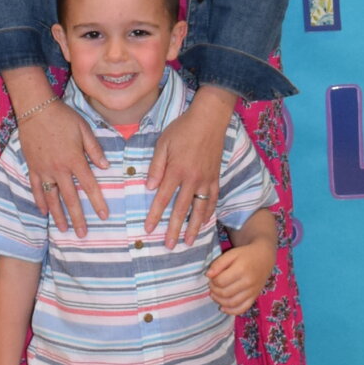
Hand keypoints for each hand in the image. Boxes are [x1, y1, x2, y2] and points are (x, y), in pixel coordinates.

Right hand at [16, 95, 107, 236]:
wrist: (35, 108)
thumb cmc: (63, 116)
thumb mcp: (84, 129)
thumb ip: (94, 149)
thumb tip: (106, 167)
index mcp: (74, 159)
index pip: (89, 185)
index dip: (98, 202)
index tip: (104, 216)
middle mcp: (59, 169)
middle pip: (70, 198)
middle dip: (78, 218)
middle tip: (82, 234)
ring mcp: (44, 169)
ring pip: (52, 198)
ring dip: (58, 215)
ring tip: (63, 230)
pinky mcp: (32, 167)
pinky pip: (36, 188)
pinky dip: (40, 201)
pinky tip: (44, 212)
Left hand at [146, 87, 232, 246]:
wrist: (210, 118)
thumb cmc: (183, 129)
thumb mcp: (163, 143)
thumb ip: (156, 166)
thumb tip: (150, 187)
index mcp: (176, 171)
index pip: (162, 198)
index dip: (154, 215)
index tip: (147, 229)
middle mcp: (192, 179)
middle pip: (181, 209)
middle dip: (174, 229)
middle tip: (169, 246)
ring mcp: (206, 180)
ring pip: (200, 209)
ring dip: (193, 227)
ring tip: (188, 242)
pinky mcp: (216, 178)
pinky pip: (213, 200)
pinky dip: (209, 213)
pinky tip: (204, 223)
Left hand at [207, 238, 273, 316]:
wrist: (264, 257)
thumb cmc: (246, 255)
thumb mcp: (231, 254)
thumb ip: (218, 263)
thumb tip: (208, 275)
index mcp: (241, 269)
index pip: (220, 281)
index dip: (212, 281)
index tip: (211, 278)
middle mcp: (248, 282)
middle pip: (225, 293)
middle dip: (214, 291)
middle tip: (212, 286)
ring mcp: (252, 291)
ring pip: (232, 303)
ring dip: (219, 301)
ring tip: (215, 295)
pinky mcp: (254, 297)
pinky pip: (242, 308)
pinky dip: (231, 311)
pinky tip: (223, 307)